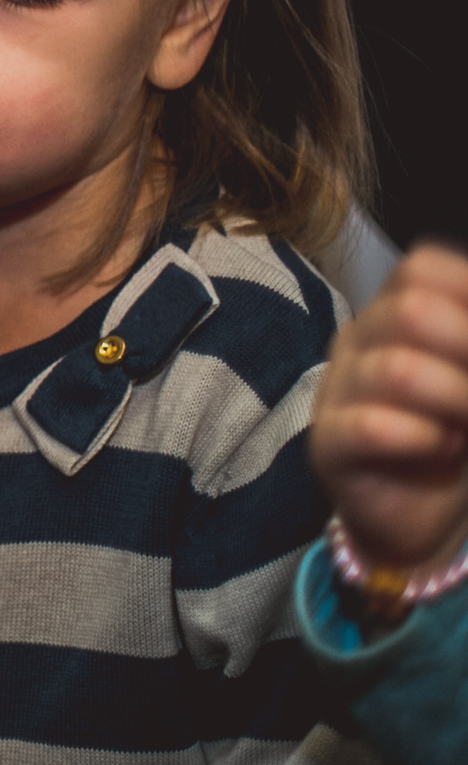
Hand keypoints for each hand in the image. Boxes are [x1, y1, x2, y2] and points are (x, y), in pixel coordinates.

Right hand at [314, 242, 467, 572]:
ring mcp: (338, 389)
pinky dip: (423, 438)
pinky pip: (370, 427)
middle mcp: (360, 340)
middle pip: (409, 309)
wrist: (419, 512)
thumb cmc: (456, 433)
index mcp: (396, 313)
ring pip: (397, 370)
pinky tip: (442, 449)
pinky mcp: (327, 443)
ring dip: (455, 399)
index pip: (421, 270)